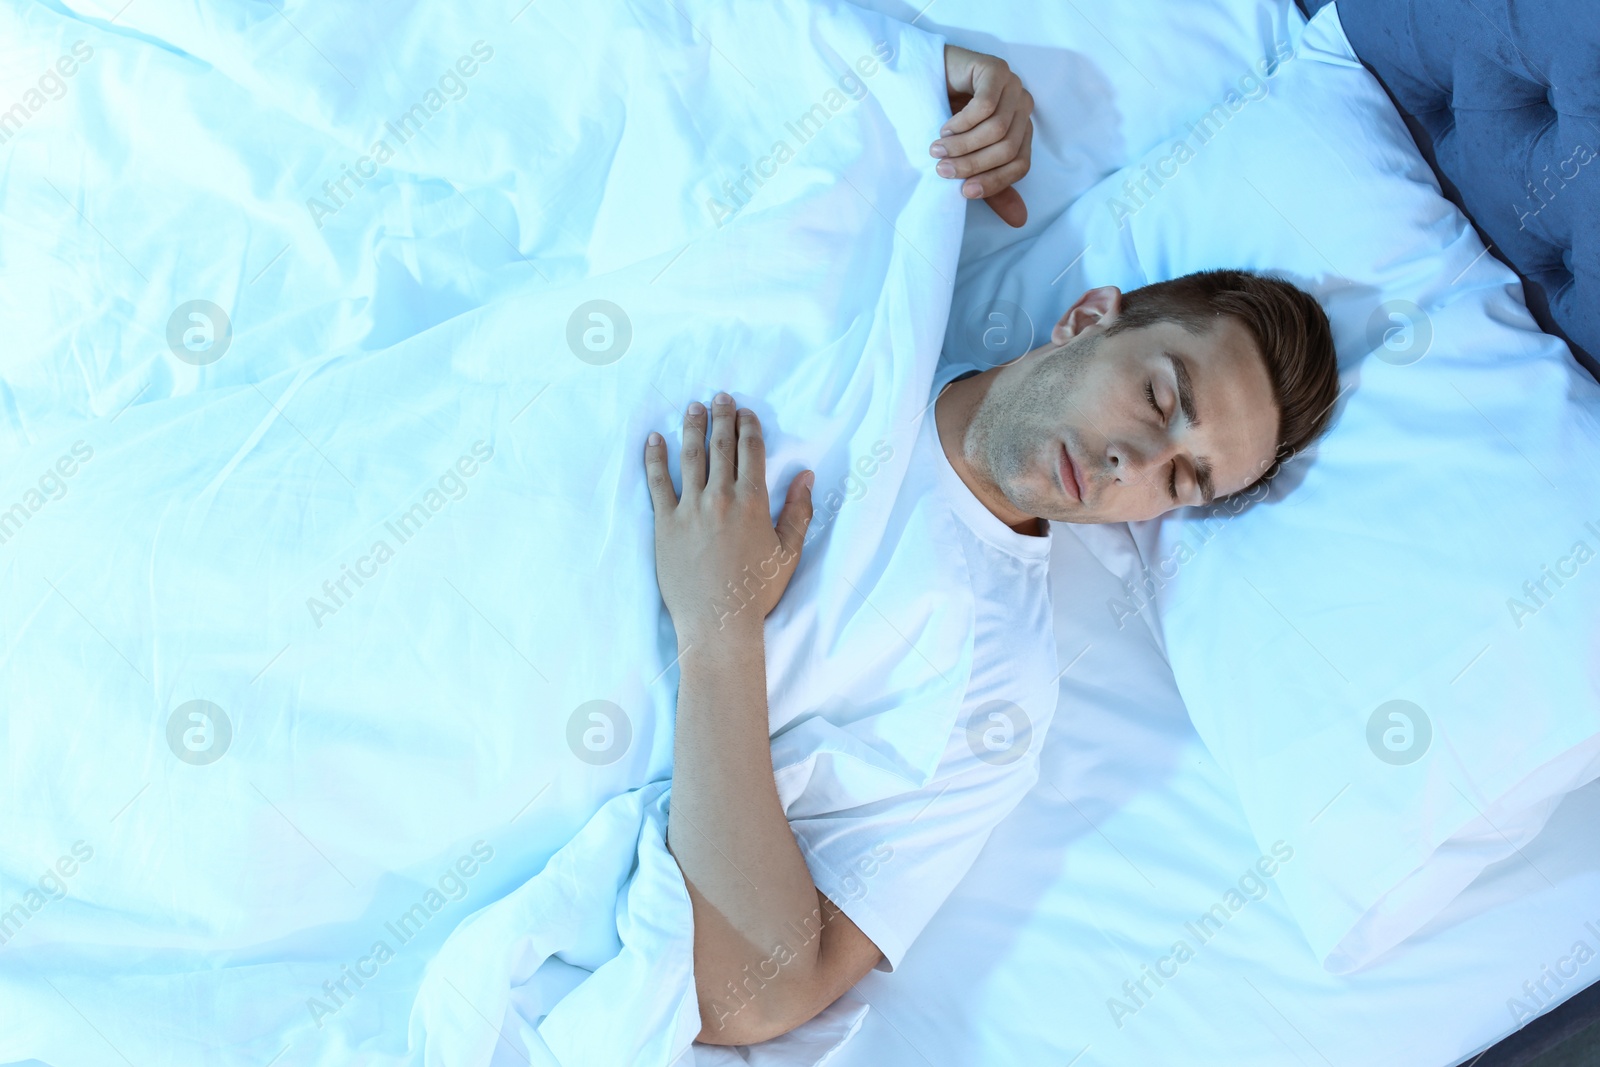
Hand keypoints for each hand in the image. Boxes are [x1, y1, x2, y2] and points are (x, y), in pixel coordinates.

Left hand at [644, 392, 813, 644]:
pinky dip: (654, 458)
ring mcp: (690, 509)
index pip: (751, 451)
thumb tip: (807, 476)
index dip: (749, 426)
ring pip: (690, 456)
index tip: (746, 412)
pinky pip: (657, 483)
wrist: (718, 622)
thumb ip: (799, 511)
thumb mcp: (788, 553)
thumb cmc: (756, 591)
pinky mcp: (665, 524)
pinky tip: (653, 439)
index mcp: (753, 502)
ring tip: (692, 407)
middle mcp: (721, 498)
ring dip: (692, 427)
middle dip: (722, 416)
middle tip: (720, 397)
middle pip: (721, 445)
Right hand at [933, 44, 1034, 227]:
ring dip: (963, 145)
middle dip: (972, 165)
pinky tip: (944, 127)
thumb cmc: (947, 118)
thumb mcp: (968, 157)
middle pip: (1007, 148)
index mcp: (1022, 131)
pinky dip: (962, 123)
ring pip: (997, 129)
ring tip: (937, 150)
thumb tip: (1019, 221)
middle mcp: (1022, 108)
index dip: (994, 182)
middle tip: (941, 171)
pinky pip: (985, 105)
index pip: (1020, 166)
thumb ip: (991, 187)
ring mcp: (1013, 86)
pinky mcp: (996, 69)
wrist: (928, 77)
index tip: (963, 192)